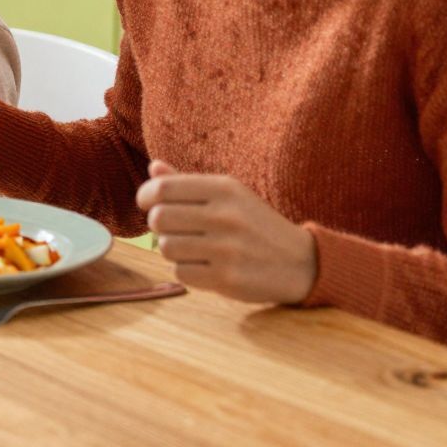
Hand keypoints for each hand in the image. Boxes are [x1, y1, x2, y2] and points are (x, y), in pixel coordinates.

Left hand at [137, 160, 318, 303]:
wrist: (301, 262)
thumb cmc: (256, 224)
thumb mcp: (229, 195)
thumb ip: (188, 183)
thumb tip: (153, 169)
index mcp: (224, 189)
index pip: (162, 189)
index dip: (145, 197)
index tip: (149, 204)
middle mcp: (225, 216)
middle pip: (158, 219)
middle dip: (160, 225)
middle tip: (176, 229)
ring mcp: (227, 249)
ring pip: (166, 248)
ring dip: (173, 250)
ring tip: (193, 248)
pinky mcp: (227, 278)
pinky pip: (180, 273)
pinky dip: (186, 271)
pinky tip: (205, 266)